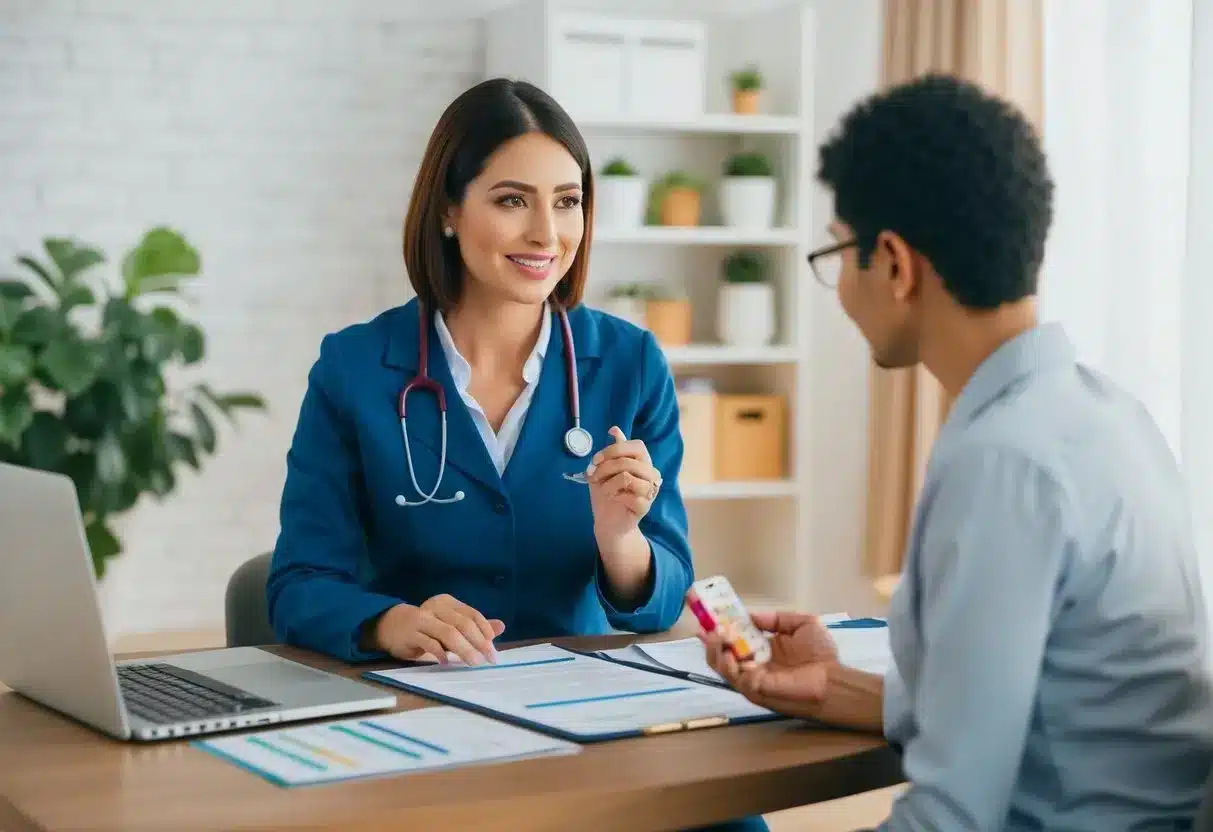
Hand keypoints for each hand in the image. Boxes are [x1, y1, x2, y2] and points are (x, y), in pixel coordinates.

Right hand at [371, 595, 504, 665]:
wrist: (390, 625)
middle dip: (478, 642)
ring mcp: (422, 619)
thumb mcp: (450, 625)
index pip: (472, 615)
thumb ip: (474, 627)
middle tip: (488, 659)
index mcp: (448, 603)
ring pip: (448, 633)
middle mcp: (436, 607)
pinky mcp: (410, 633)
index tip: (493, 649)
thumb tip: (501, 626)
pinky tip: (447, 661)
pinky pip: (428, 642)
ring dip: (464, 649)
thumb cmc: (425, 627)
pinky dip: (440, 652)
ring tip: (474, 662)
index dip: (485, 631)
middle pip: (463, 624)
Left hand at [586, 426, 662, 544]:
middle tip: (593, 476)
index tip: (596, 460)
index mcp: (643, 462)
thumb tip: (615, 428)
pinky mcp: (645, 506)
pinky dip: (615, 496)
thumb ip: (613, 451)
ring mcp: (650, 491)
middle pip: (628, 461)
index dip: (614, 450)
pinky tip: (613, 499)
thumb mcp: (605, 469)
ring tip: (604, 490)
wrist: (608, 522)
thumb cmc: (608, 493)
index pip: (636, 446)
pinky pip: (629, 495)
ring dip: (608, 484)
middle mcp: (651, 474)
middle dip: (605, 468)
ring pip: (627, 477)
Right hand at [700, 610, 839, 717]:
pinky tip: (731, 653)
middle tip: (710, 626)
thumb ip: (777, 618)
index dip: (720, 628)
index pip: (733, 638)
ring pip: (721, 667)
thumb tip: (751, 616)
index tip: (709, 616)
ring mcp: (751, 679)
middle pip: (720, 654)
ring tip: (717, 635)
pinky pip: (734, 678)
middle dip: (711, 639)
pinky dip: (729, 665)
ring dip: (714, 651)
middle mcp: (752, 664)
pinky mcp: (755, 690)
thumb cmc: (820, 654)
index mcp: (761, 649)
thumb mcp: (802, 624)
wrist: (832, 680)